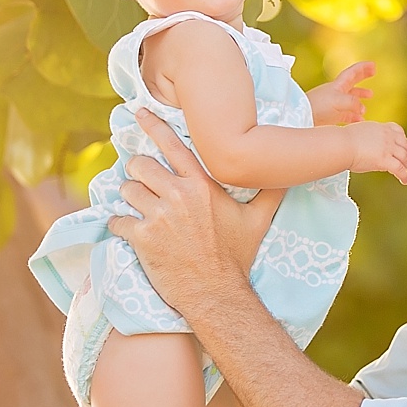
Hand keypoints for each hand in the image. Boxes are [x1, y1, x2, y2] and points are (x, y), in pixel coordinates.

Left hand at [109, 108, 262, 313]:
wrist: (217, 293)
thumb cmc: (237, 256)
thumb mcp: (258, 220)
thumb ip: (270, 192)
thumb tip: (288, 172)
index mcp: (202, 185)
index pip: (173, 145)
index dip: (153, 126)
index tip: (139, 112)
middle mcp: (178, 195)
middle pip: (141, 165)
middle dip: (138, 171)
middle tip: (142, 180)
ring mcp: (158, 217)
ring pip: (126, 191)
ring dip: (129, 198)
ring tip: (137, 207)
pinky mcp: (142, 239)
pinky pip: (117, 221)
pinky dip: (119, 224)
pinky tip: (127, 230)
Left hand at [307, 61, 374, 125]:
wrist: (300, 117)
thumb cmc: (317, 106)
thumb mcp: (338, 101)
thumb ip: (353, 103)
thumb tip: (362, 108)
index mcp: (338, 86)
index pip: (352, 73)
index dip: (363, 68)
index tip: (373, 65)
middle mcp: (336, 93)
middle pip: (352, 83)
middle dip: (363, 78)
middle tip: (373, 73)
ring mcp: (332, 105)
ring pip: (349, 101)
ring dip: (359, 101)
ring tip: (366, 106)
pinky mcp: (330, 116)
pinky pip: (345, 115)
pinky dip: (353, 117)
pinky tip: (358, 121)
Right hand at [345, 121, 406, 183]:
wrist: (341, 145)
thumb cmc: (343, 140)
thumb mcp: (359, 132)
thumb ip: (368, 137)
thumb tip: (368, 145)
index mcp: (380, 127)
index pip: (397, 130)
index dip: (402, 138)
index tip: (401, 144)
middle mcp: (387, 136)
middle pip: (404, 143)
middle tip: (405, 160)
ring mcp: (387, 148)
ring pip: (404, 156)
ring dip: (406, 164)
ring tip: (404, 171)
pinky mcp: (385, 160)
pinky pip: (399, 169)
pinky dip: (404, 176)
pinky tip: (404, 181)